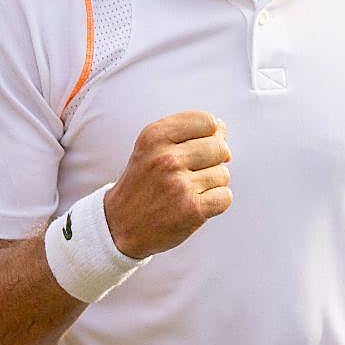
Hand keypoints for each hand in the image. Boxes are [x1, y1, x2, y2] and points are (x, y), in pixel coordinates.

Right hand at [103, 111, 231, 258]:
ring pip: (223, 174)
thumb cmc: (142, 182)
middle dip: (214, 160)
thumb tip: (222, 127)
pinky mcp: (192, 209)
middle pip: (220, 148)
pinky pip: (225, 196)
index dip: (209, 134)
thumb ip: (185, 133)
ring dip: (211, 183)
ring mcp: (179, 184)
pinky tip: (195, 203)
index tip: (197, 147)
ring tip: (187, 189)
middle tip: (192, 172)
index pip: (207, 121)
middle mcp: (166, 157)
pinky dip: (215, 201)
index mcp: (154, 136)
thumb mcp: (151, 148)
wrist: (120, 224)